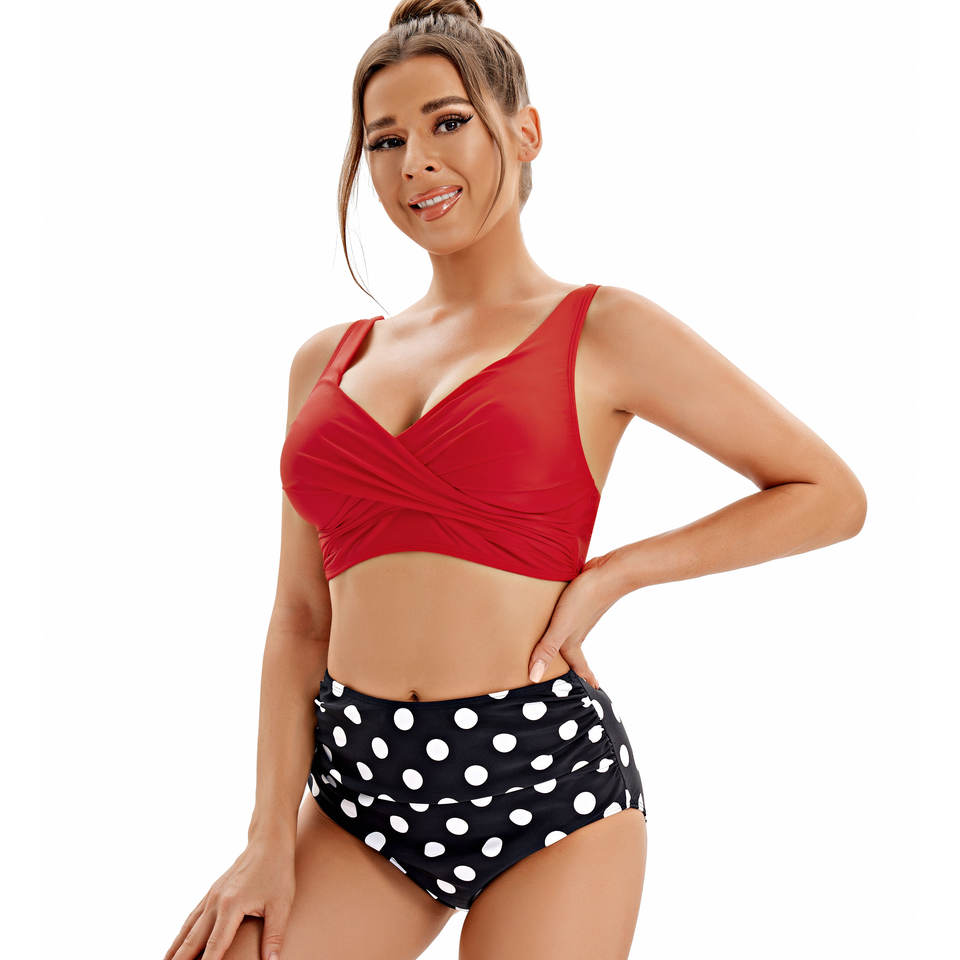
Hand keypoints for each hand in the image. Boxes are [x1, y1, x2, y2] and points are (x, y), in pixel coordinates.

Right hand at [163, 838, 295, 959]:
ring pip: (188, 928)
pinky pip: (193, 917)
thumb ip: (274, 936)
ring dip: (176, 948)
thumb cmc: (278, 871)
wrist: (269, 841)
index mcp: (231, 906)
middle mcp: (216, 902)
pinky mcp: (213, 891)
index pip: (215, 945)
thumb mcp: (281, 904)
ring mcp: (212, 896)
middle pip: (193, 940)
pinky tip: (179, 942)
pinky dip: (183, 933)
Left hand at [528, 552, 623, 686]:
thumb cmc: (585, 600)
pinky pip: (569, 615)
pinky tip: (557, 612)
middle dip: (573, 664)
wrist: (607, 573)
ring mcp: (580, 614)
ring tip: (560, 646)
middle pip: (573, 651)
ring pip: (571, 633)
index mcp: (574, 641)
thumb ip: (547, 649)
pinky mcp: (578, 599)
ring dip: (567, 642)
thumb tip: (535, 677)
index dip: (583, 678)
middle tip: (571, 674)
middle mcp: (578, 630)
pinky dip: (564, 621)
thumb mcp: (561, 627)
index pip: (578, 666)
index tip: (593, 689)